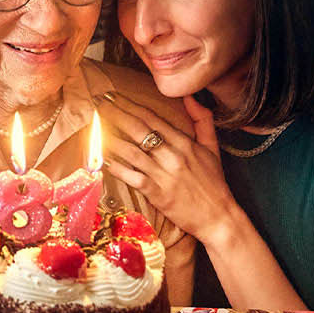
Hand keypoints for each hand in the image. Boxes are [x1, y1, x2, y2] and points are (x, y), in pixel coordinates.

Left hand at [97, 93, 239, 245]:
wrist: (218, 217)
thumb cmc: (213, 183)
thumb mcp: (213, 147)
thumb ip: (202, 120)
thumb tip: (190, 97)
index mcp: (184, 143)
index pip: (152, 118)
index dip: (130, 104)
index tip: (113, 95)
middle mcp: (173, 156)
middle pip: (138, 129)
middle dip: (115, 113)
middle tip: (98, 103)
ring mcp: (164, 175)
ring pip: (131, 151)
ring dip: (111, 138)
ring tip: (95, 127)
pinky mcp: (157, 194)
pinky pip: (132, 177)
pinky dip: (117, 168)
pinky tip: (103, 159)